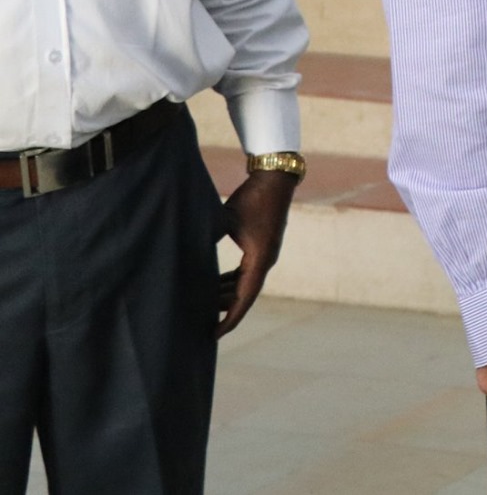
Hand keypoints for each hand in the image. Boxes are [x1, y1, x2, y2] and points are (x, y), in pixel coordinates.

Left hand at [214, 168, 297, 336]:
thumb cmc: (252, 198)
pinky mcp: (262, 247)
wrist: (275, 179)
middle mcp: (266, 260)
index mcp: (260, 258)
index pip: (245, 296)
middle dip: (224, 309)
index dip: (230, 317)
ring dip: (227, 294)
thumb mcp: (225, 220)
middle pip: (245, 293)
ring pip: (245, 283)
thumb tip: (185, 255)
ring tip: (204, 305)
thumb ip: (207, 239)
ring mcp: (265, 254)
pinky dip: (231, 281)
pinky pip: (247, 272)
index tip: (215, 334)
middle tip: (201, 323)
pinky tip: (216, 283)